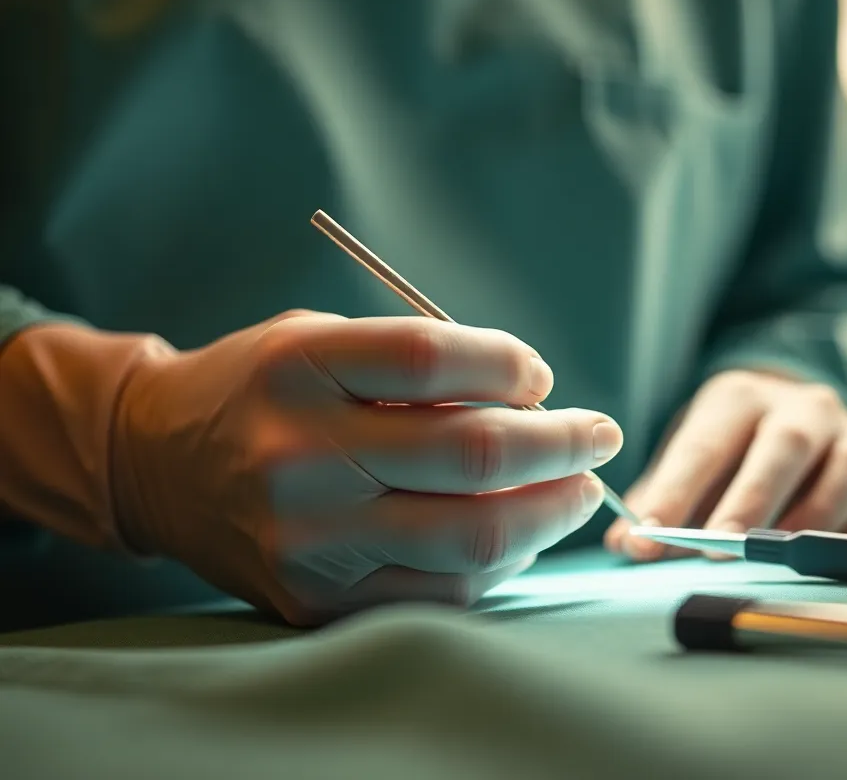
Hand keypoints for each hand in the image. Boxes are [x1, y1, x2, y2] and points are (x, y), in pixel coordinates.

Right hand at [111, 311, 622, 624]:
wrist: (157, 463)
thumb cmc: (261, 388)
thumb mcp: (320, 339)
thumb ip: (418, 361)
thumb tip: (531, 399)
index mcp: (301, 368)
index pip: (433, 358)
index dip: (510, 363)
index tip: (540, 375)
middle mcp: (299, 454)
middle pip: (473, 454)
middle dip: (563, 443)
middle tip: (600, 434)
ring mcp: (308, 537)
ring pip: (472, 534)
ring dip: (551, 509)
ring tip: (578, 487)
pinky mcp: (315, 597)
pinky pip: (444, 588)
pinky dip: (501, 558)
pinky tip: (519, 529)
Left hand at [604, 370, 846, 560]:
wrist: (801, 419)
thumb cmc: (734, 451)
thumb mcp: (690, 459)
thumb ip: (659, 501)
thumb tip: (624, 544)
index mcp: (740, 397)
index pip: (705, 443)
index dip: (675, 491)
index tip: (648, 535)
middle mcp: (804, 405)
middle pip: (782, 447)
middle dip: (749, 501)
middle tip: (716, 550)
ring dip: (811, 518)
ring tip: (774, 559)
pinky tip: (830, 559)